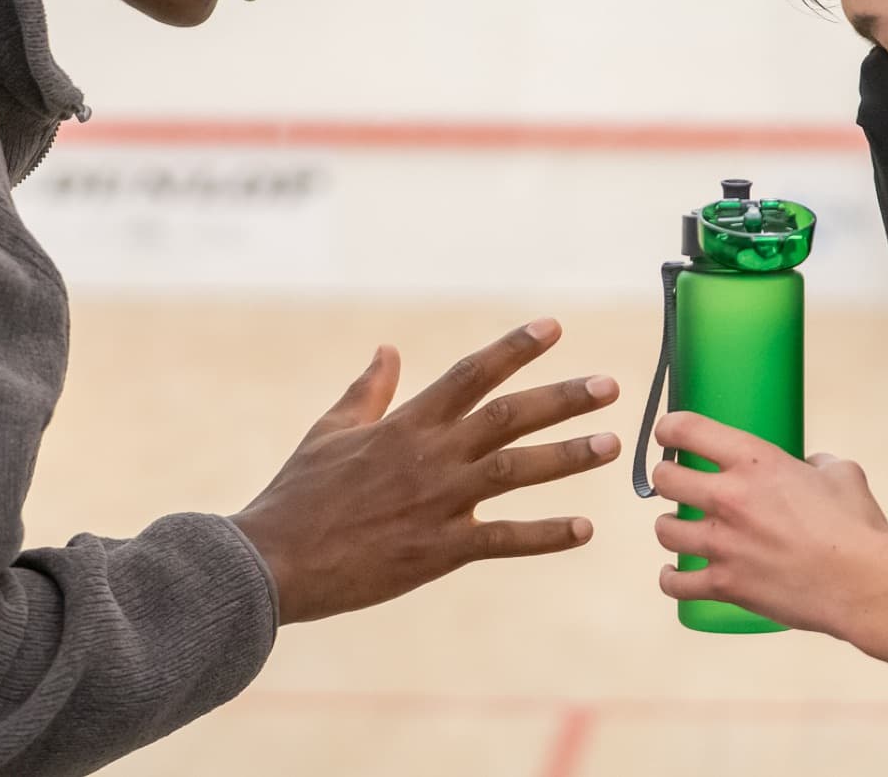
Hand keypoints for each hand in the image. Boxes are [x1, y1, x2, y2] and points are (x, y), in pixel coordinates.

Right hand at [232, 318, 620, 623]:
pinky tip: (583, 529)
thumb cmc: (300, 493)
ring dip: (567, 457)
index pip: (471, 375)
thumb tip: (387, 349)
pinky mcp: (439, 550)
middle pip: (508, 416)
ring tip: (610, 445)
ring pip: (516, 471)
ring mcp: (439, 503)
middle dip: (561, 398)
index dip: (514, 348)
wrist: (277, 560)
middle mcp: (430, 456)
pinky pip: (504, 540)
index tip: (554, 327)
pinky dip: (545, 535)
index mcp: (406, 424)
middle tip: (608, 386)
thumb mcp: (332, 430)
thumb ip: (369, 390)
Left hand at [649, 411, 887, 639]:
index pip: (687, 429)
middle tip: (677, 485)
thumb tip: (810, 466)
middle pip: (664, 480)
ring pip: (664, 530)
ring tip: (681, 528)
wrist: (865, 586)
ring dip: (670, 527)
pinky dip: (671, 579)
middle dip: (667, 479)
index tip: (668, 435)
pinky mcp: (725, 585)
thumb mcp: (841, 474)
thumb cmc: (858, 528)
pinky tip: (674, 573)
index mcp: (754, 461)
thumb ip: (818, 463)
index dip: (670, 429)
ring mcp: (723, 544)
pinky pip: (676, 583)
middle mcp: (729, 497)